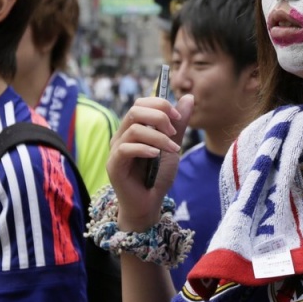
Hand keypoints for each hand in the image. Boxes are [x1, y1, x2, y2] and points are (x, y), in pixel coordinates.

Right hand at [106, 94, 193, 231]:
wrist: (149, 204)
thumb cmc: (158, 176)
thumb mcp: (172, 146)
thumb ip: (178, 124)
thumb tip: (188, 97)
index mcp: (133, 128)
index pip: (141, 103)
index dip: (160, 104)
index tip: (178, 116)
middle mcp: (121, 136)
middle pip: (136, 110)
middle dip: (159, 116)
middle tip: (174, 132)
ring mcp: (115, 150)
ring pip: (134, 129)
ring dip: (158, 137)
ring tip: (172, 149)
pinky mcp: (113, 165)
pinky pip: (126, 149)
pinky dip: (145, 149)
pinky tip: (157, 156)